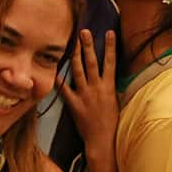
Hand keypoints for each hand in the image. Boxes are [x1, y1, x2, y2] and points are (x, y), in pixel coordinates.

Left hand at [58, 30, 118, 157]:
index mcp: (109, 87)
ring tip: (74, 43)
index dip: (110, 46)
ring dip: (76, 56)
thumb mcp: (117, 101)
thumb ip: (112, 87)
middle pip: (92, 63)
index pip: (111, 62)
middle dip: (88, 46)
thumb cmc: (112, 122)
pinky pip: (65, 90)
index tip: (109, 32)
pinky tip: (55, 70)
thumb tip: (111, 74)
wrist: (102, 140)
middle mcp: (97, 88)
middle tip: (84, 31)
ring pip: (79, 72)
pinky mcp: (74, 104)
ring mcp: (84, 95)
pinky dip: (60, 80)